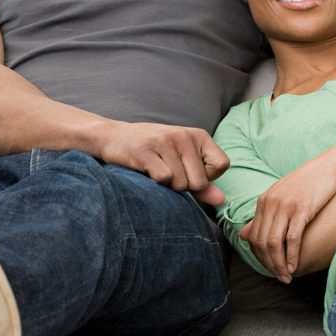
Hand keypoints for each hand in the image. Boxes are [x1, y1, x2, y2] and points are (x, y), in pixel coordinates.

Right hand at [95, 121, 228, 204]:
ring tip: (156, 171)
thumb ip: (203, 183)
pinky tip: (146, 171)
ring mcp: (165, 141)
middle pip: (199, 182)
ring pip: (180, 184)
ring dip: (167, 187)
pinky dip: (155, 183)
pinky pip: (163, 179)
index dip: (207, 177)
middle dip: (184, 187)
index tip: (188, 171)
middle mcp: (184, 135)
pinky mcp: (146, 151)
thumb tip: (220, 200)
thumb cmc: (154, 153)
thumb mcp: (183, 163)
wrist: (114, 137)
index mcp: (199, 135)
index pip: (221, 165)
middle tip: (168, 173)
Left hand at [239, 153, 335, 281]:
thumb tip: (244, 235)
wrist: (330, 166)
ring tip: (287, 277)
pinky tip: (295, 266)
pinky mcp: (302, 209)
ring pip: (274, 243)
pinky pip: (291, 238)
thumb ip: (263, 216)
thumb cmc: (309, 183)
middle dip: (269, 265)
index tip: (271, 269)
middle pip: (261, 242)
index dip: (260, 258)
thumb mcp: (281, 196)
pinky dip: (291, 256)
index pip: (253, 237)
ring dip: (279, 264)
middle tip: (280, 278)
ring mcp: (285, 206)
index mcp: (263, 201)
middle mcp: (270, 203)